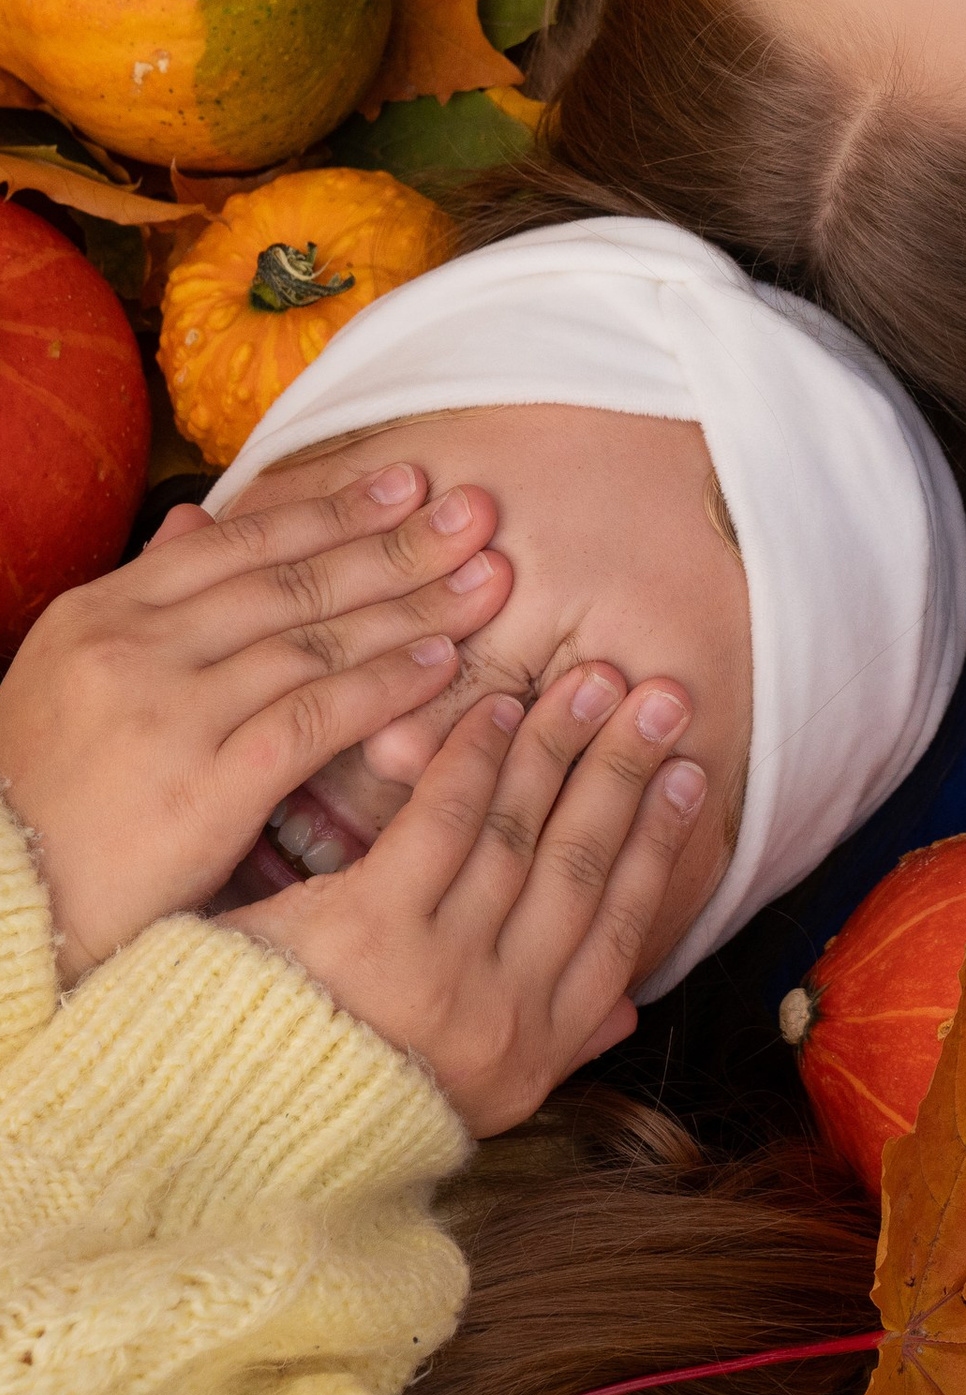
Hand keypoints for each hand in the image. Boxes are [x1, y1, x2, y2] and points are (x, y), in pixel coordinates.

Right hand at [0, 465, 512, 981]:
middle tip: (479, 514)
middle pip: (291, 582)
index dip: (333, 509)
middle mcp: (130, 650)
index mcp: (98, 615)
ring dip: (412, 609)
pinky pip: (314, 718)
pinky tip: (441, 667)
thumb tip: (195, 519)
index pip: (239, 543)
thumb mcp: (73, 680)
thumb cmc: (51, 797)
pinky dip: (384, 687)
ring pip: (314, 642)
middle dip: (396, 544)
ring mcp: (165, 715)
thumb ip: (148, 601)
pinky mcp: (202, 786)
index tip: (410, 481)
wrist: (3, 913)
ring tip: (488, 581)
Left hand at [226, 664, 704, 1134]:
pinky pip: (441, 822)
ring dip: (562, 747)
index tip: (690, 777)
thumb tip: (628, 1013)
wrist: (220, 1133)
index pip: (618, 929)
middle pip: (581, 866)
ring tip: (593, 683)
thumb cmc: (342, 1101)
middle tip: (662, 698)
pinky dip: (474, 759)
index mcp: (532, 1055)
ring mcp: (438, 971)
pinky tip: (498, 708)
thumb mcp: (465, 1100)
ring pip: (520, 834)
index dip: (661, 844)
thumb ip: (551, 1050)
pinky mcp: (370, 930)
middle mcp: (500, 1013)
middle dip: (628, 772)